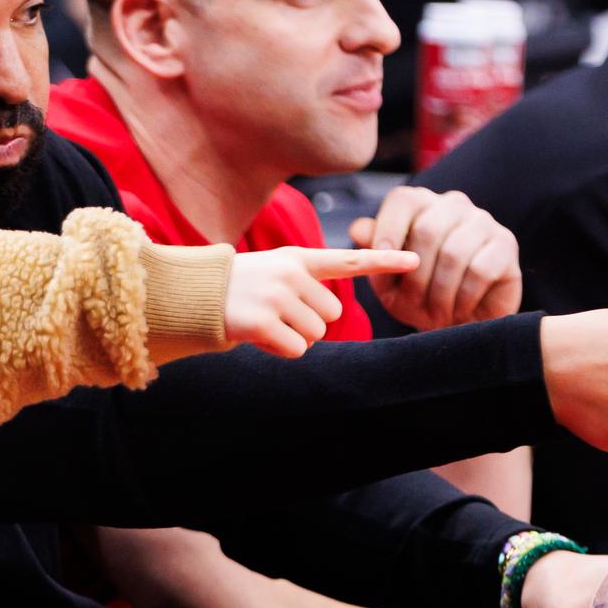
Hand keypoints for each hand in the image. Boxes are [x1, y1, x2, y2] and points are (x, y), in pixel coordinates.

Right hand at [223, 246, 418, 356]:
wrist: (193, 296)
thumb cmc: (238, 290)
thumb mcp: (274, 274)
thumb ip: (306, 285)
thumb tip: (328, 320)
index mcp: (297, 259)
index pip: (348, 259)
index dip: (384, 259)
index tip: (414, 258)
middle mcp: (290, 273)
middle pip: (331, 315)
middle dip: (308, 322)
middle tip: (276, 313)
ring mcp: (276, 296)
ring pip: (315, 335)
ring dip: (293, 336)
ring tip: (264, 321)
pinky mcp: (262, 321)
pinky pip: (296, 349)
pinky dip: (280, 349)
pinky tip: (258, 335)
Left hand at [349, 186, 521, 329]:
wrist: (458, 324)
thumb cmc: (418, 296)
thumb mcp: (388, 278)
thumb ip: (373, 252)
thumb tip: (359, 229)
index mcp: (420, 206)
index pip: (403, 201)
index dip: (389, 229)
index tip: (382, 260)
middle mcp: (453, 206)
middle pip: (427, 229)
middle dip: (415, 275)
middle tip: (413, 303)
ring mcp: (482, 222)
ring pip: (453, 253)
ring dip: (439, 292)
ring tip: (436, 313)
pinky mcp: (505, 245)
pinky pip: (479, 270)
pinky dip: (463, 297)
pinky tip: (460, 310)